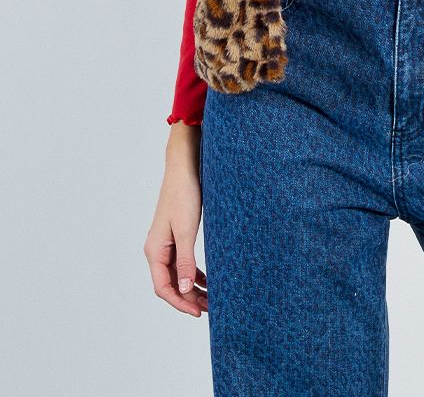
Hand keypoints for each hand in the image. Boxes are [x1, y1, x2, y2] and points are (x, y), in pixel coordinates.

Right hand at [143, 123, 207, 316]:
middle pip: (170, 284)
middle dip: (188, 299)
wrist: (184, 168)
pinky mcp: (176, 237)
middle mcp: (157, 250)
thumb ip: (186, 262)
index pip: (163, 288)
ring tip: (211, 299)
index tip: (197, 313)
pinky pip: (182, 263)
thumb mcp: (186, 231)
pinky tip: (208, 280)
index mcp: (154, 250)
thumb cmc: (183, 195)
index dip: (180, 303)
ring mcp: (166, 244)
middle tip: (209, 309)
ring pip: (178, 275)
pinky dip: (194, 274)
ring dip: (192, 288)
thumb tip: (186, 290)